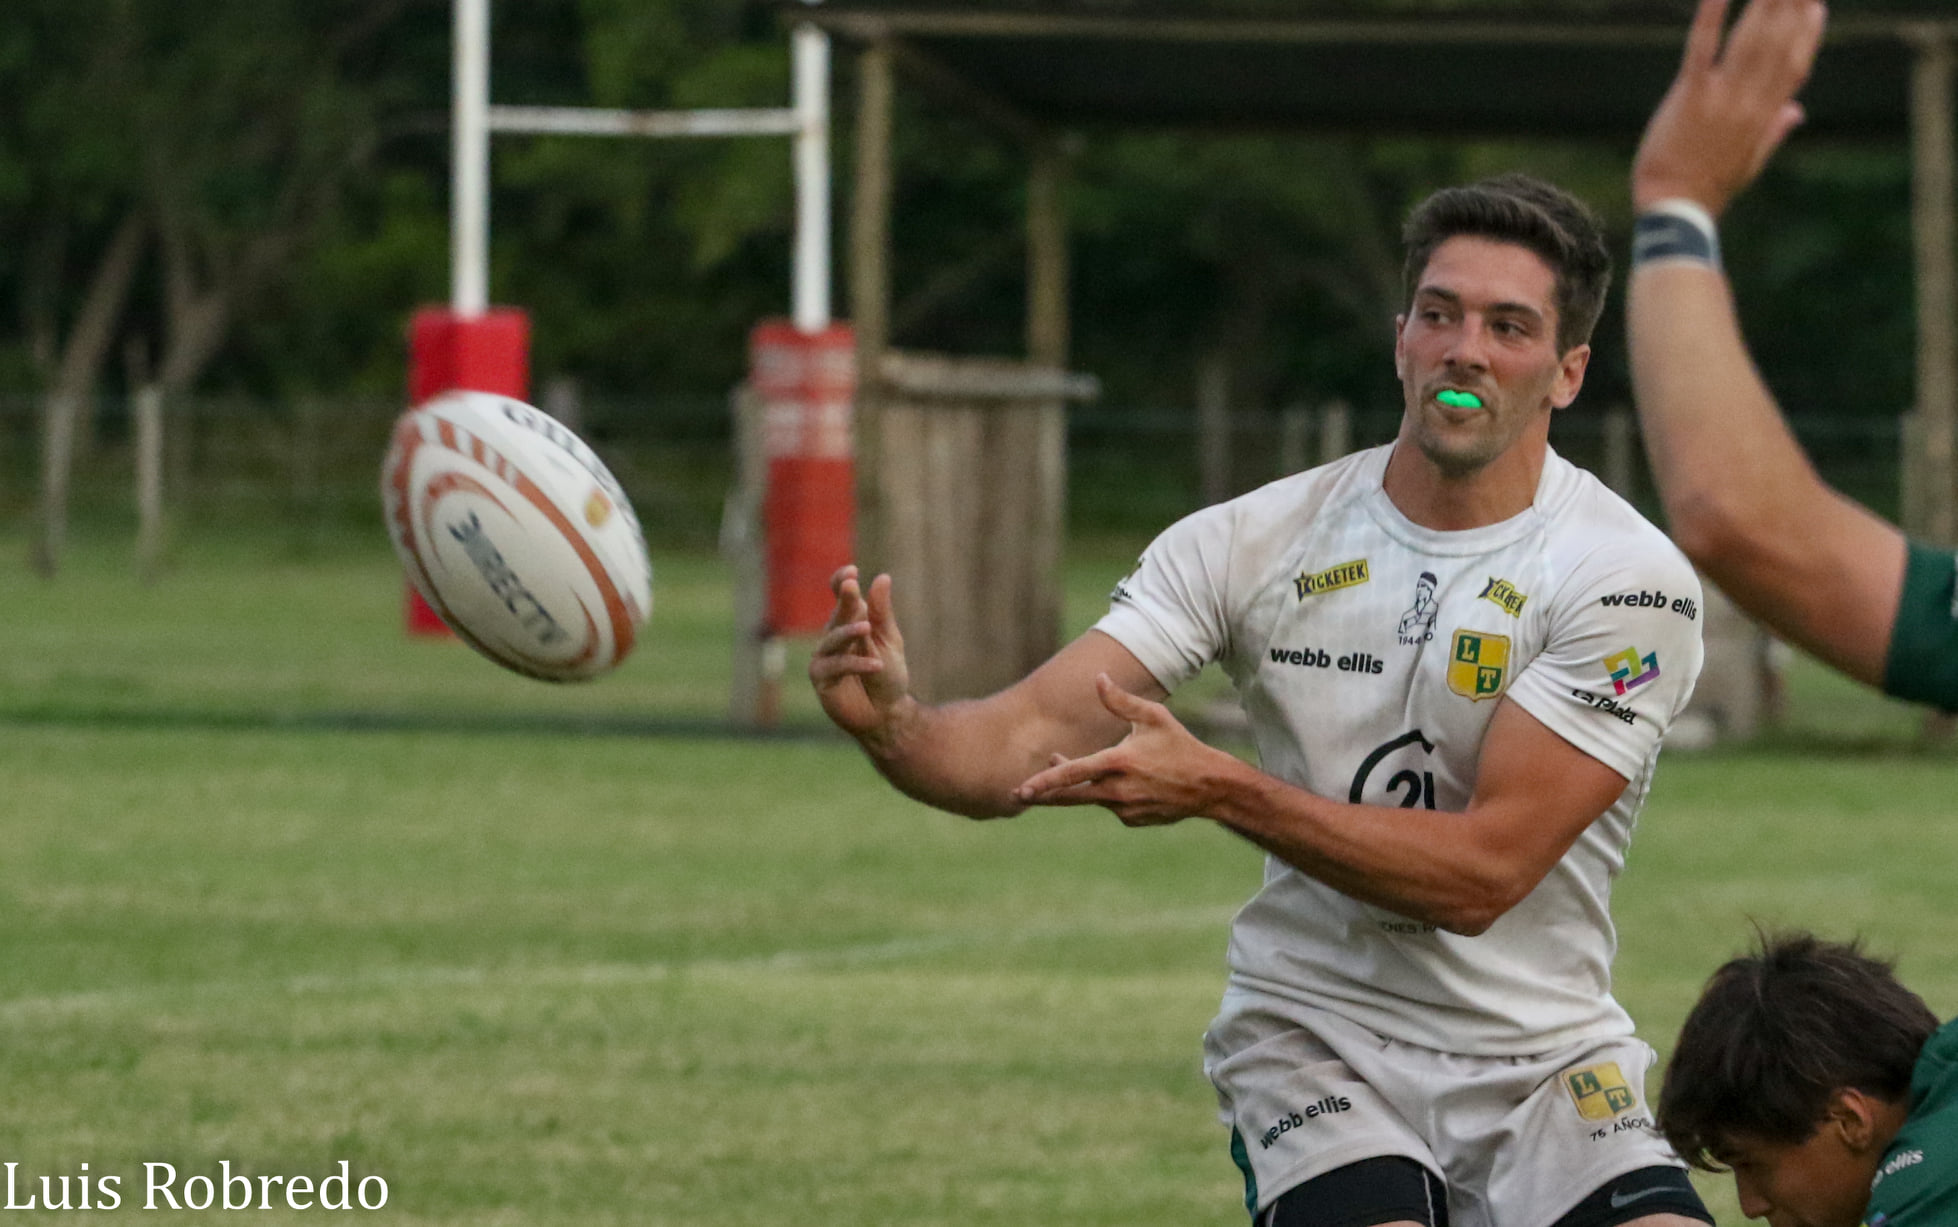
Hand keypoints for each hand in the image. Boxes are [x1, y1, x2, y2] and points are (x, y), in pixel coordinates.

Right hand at [808, 565, 913, 746]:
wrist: (886, 714)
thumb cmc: (888, 675)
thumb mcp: (889, 640)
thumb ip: (882, 612)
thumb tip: (882, 577)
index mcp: (850, 621)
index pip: (841, 595)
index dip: (842, 581)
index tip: (852, 571)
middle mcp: (834, 636)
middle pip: (837, 614)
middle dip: (845, 600)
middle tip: (852, 585)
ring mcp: (825, 657)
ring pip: (832, 638)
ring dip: (849, 632)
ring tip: (866, 628)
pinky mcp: (822, 679)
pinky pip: (837, 666)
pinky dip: (857, 664)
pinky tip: (876, 665)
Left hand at [1010, 674, 1235, 825]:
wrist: (1210, 787)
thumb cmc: (1180, 746)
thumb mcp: (1154, 717)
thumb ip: (1121, 701)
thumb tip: (1098, 678)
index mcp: (1119, 762)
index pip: (1074, 774)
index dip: (1045, 780)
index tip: (1022, 787)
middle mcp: (1118, 790)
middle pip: (1071, 796)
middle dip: (1043, 795)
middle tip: (1018, 793)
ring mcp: (1125, 809)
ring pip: (1092, 797)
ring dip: (1080, 786)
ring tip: (1073, 765)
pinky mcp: (1133, 820)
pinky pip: (1112, 805)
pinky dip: (1110, 793)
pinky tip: (1132, 782)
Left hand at [1632, 0, 1826, 215]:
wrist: (1676, 207)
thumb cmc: (1708, 187)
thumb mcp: (1749, 161)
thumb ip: (1774, 130)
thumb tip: (1797, 112)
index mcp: (1766, 115)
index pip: (1795, 64)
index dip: (1807, 33)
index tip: (1815, 4)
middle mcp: (1750, 100)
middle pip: (1778, 42)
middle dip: (1791, 5)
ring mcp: (1722, 97)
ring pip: (1750, 39)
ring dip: (1764, 2)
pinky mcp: (1690, 95)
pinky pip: (1703, 48)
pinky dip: (1712, 16)